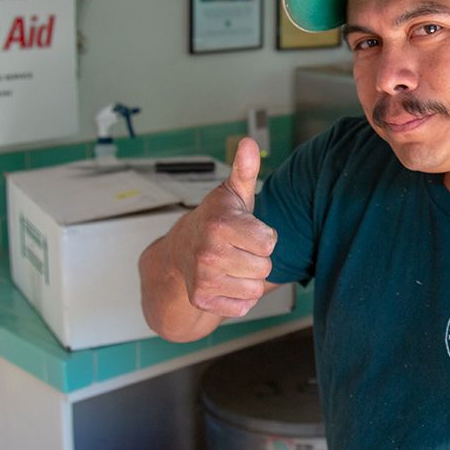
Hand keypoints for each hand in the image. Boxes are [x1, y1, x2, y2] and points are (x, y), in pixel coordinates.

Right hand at [162, 137, 276, 318]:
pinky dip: (239, 298)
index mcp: (220, 224)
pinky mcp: (202, 300)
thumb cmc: (216, 220)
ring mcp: (203, 278)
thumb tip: (249, 143)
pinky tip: (226, 281)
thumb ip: (245, 169)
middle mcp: (209, 252)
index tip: (248, 230)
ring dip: (249, 278)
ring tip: (233, 264)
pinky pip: (243, 307)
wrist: (179, 251)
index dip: (264, 237)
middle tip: (239, 249)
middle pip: (265, 267)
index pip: (269, 243)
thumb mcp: (232, 194)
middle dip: (257, 259)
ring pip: (255, 288)